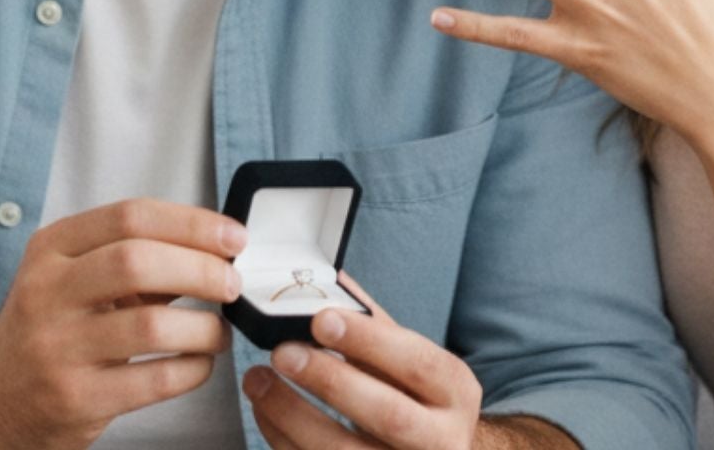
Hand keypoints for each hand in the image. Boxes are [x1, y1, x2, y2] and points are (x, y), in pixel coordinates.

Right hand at [0, 198, 246, 448]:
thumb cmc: (52, 327)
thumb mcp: (75, 277)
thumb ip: (137, 258)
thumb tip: (217, 248)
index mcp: (51, 249)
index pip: (129, 217)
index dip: (191, 223)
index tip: (233, 237)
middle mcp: (47, 293)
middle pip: (137, 263)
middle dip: (202, 269)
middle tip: (232, 284)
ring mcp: (57, 349)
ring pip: (150, 326)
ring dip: (203, 327)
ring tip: (218, 332)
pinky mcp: (75, 399)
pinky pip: (154, 380)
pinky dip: (192, 369)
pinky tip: (199, 363)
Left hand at [243, 274, 484, 448]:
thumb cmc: (418, 401)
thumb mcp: (411, 362)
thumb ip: (375, 325)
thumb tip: (330, 280)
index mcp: (456, 394)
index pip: (418, 364)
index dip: (369, 341)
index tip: (321, 319)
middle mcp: (443, 439)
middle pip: (388, 416)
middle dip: (331, 382)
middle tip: (283, 352)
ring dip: (293, 415)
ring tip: (257, 380)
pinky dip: (283, 439)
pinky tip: (265, 410)